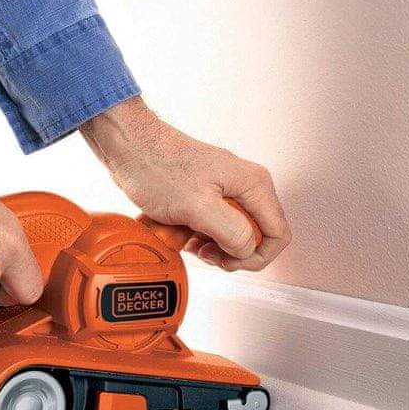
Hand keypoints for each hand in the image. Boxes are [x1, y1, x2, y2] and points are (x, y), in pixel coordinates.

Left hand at [81, 97, 290, 271]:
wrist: (130, 149)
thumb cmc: (157, 166)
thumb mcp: (197, 206)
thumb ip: (231, 231)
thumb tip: (247, 250)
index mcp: (253, 185)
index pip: (278, 234)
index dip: (257, 256)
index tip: (231, 261)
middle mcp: (245, 187)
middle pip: (257, 237)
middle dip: (232, 253)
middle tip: (207, 253)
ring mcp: (226, 192)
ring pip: (234, 235)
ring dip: (213, 247)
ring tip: (191, 242)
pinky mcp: (206, 197)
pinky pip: (214, 228)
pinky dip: (199, 237)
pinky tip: (182, 235)